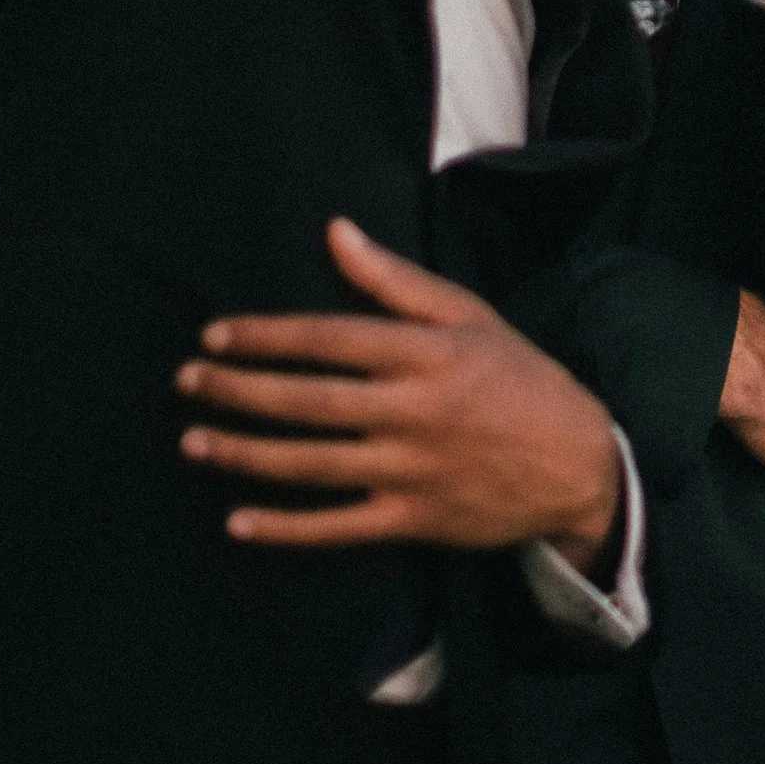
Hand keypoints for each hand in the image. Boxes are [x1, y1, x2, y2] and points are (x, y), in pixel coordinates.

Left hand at [177, 215, 618, 567]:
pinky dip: (285, 530)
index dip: (265, 336)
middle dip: (239, 390)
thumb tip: (336, 233)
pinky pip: (337, 528)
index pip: (329, 338)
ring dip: (244, 454)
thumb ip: (396, 280)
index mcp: (427, 353)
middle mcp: (415, 411)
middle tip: (187, 382)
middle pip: (308, 400)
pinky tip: (238, 522)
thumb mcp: (470, 315)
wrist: (577, 463)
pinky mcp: (415, 521)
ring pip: (312, 464)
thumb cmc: (518, 378)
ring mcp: (412, 471)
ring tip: (193, 441)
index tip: (215, 334)